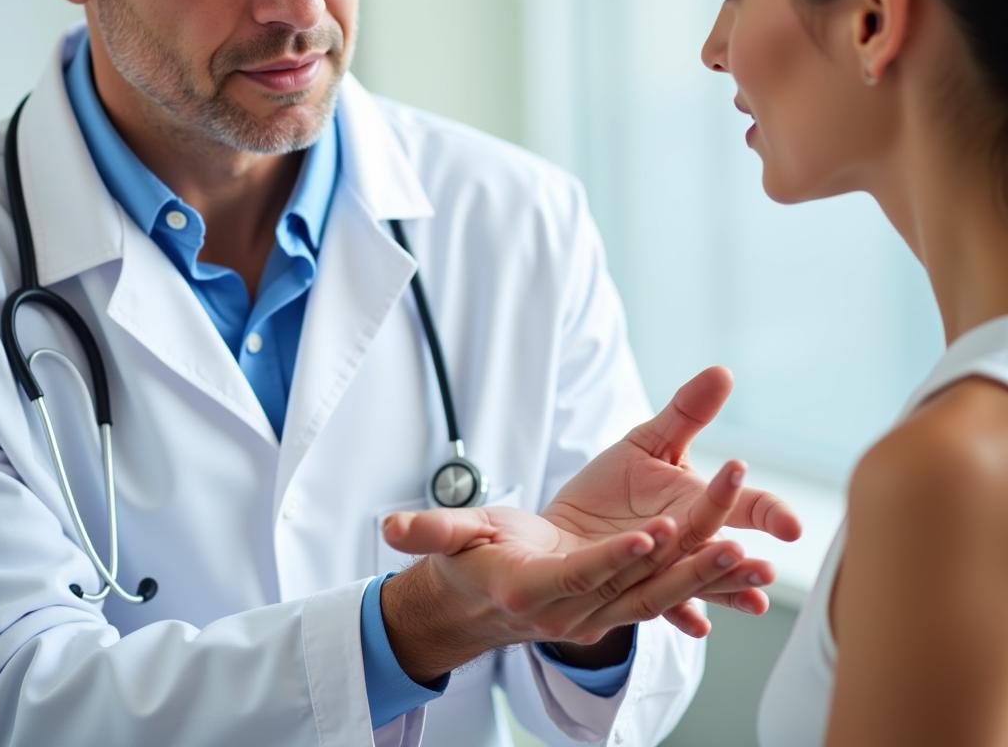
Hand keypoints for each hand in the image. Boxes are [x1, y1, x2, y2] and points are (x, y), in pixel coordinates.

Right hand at [381, 438, 772, 681]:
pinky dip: (706, 580)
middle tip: (732, 533)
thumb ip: (429, 532)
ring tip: (754, 551)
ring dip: (709, 574)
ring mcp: (602, 614)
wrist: (487, 604)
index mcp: (533, 590)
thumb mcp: (454, 540)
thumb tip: (388, 527)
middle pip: (637, 586)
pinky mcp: (621, 606)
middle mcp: (574, 612)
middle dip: (686, 561)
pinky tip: (743, 559)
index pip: (581, 575)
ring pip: (664, 594)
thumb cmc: (472, 563)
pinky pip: (670, 594)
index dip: (614, 557)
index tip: (652, 533)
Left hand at [544, 365, 800, 633]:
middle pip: (723, 548)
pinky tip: (698, 625)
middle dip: (746, 560)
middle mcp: (688, 541)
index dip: (769, 514)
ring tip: (751, 602)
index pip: (745, 508)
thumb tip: (724, 370)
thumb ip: (687, 412)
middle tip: (767, 571)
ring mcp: (661, 567)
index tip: (790, 526)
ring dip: (722, 587)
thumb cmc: (613, 489)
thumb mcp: (648, 443)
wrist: (570, 530)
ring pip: (697, 579)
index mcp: (698, 505)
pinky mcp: (627, 586)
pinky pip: (655, 603)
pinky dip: (677, 614)